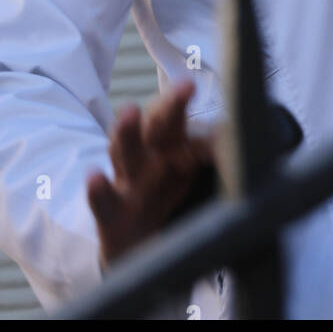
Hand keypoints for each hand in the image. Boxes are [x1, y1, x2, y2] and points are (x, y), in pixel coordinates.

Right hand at [87, 78, 220, 268]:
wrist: (132, 246)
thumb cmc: (164, 194)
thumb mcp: (190, 173)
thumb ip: (213, 153)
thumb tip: (237, 137)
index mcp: (168, 145)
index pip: (172, 116)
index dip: (179, 100)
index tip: (190, 85)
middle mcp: (145, 157)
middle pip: (154, 126)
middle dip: (168, 107)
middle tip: (184, 88)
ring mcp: (125, 184)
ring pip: (125, 153)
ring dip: (127, 132)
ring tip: (130, 111)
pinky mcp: (109, 217)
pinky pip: (102, 201)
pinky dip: (97, 190)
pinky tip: (95, 176)